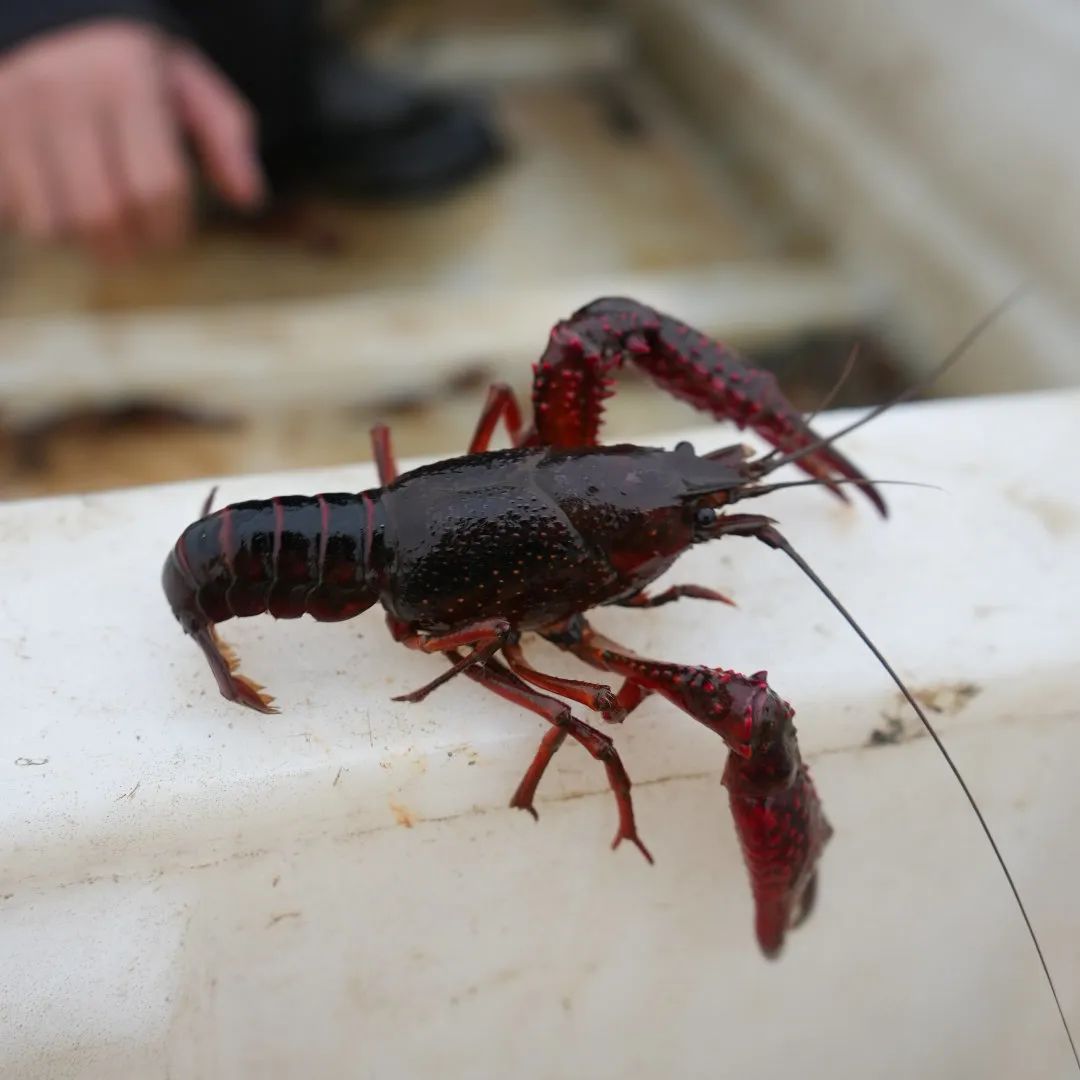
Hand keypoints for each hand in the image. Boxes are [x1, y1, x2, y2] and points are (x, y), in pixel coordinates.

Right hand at [0, 20, 264, 261]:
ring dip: (81, 238)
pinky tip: (58, 197)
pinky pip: (12, 209)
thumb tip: (248, 198)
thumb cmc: (134, 68)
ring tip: (97, 217)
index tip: (172, 231)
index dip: (171, 228)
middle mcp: (64, 93)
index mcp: (125, 80)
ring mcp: (14, 111)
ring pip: (51, 222)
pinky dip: (38, 219)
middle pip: (103, 214)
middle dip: (129, 245)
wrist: (50, 17)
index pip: (157, 187)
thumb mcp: (190, 85)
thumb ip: (227, 137)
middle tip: (138, 241)